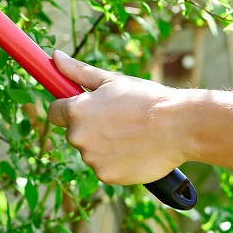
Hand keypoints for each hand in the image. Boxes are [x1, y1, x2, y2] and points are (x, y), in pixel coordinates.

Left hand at [46, 51, 186, 185]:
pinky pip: (104, 168)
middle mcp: (78, 136)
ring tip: (130, 134)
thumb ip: (78, 71)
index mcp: (77, 110)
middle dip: (89, 127)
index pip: (54, 112)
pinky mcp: (106, 176)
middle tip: (118, 120)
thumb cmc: (145, 99)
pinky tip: (134, 150)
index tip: (82, 108)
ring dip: (103, 145)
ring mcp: (91, 158)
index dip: (66, 109)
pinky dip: (115, 162)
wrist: (178, 127)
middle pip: (74, 133)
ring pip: (90, 151)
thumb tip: (55, 57)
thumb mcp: (111, 81)